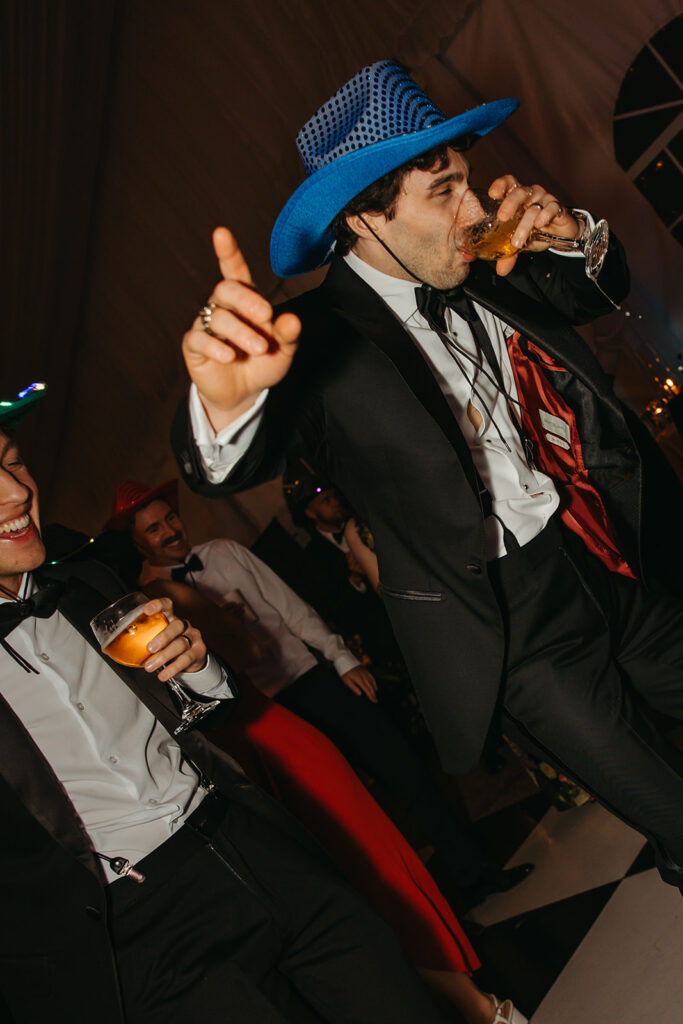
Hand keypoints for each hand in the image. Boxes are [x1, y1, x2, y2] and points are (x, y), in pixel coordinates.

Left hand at [141, 598, 206, 680]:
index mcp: (170, 617)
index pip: (167, 605)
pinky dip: (173, 668)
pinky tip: (163, 674)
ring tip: (150, 666)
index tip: (147, 610)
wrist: (191, 658)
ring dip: (164, 656)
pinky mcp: (198, 650)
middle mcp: (183, 624)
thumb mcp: (156, 639)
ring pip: (181, 644)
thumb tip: (108, 648)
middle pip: (176, 625)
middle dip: (163, 637)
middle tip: (150, 648)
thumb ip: (137, 641)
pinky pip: (186, 659)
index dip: (158, 605)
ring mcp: (192, 636)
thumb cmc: (168, 645)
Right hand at [182, 228, 301, 432]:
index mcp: (244, 301)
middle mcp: (223, 307)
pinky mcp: (194, 346)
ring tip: (259, 349)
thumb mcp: (282, 351)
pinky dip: (216, 347)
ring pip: (218, 317)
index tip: (221, 233)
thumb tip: (292, 320)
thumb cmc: (262, 364)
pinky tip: (230, 356)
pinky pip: (199, 339)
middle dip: (247, 300)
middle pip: (225, 289)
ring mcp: (206, 325)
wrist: (244, 394)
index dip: (227, 252)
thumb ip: (288, 335)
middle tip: (265, 317)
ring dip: (241, 332)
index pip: (233, 271)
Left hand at [341, 665, 378, 701]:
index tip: (374, 701)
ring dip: (374, 689)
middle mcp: (364, 676)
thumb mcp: (346, 681)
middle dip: (374, 694)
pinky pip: (372, 677)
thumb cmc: (344, 671)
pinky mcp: (365, 670)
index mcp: (359, 680)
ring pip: (372, 682)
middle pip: (370, 687)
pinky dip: (374, 682)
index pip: (367, 690)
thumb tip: (360, 694)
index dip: (371, 696)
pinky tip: (374, 686)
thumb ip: (353, 687)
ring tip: (375, 695)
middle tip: (376, 700)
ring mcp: (365, 673)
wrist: (345, 661)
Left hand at [488, 175, 579, 276]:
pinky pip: (552, 207)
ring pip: (533, 206)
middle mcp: (531, 195)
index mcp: (518, 198)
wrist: (562, 235)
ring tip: (517, 241)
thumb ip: (509, 254)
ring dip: (524, 224)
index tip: (493, 194)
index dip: (501, 184)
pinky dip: (545, 215)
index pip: (509, 182)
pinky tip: (540, 224)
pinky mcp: (558, 207)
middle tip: (502, 217)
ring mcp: (545, 199)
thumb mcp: (521, 243)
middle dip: (509, 204)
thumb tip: (501, 270)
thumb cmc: (537, 232)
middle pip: (519, 192)